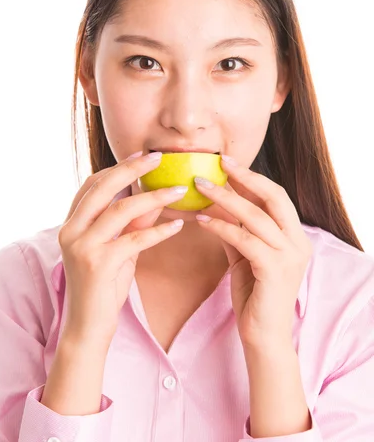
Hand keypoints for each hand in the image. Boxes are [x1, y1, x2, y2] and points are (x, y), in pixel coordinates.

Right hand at [58, 151, 186, 351]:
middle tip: (158, 157)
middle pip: (103, 188)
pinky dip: (158, 231)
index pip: (92, 184)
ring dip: (153, 197)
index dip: (117, 167)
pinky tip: (178, 226)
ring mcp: (82, 247)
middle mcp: (71, 231)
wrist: (88, 328)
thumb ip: (132, 224)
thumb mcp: (118, 249)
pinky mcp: (98, 264)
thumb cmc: (103, 287)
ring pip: (120, 210)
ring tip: (178, 191)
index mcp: (71, 223)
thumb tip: (155, 198)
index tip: (142, 156)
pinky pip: (134, 240)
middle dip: (132, 169)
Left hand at [194, 157, 312, 350]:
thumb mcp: (246, 255)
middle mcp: (298, 242)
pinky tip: (201, 220)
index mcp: (294, 236)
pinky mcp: (274, 270)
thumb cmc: (254, 295)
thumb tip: (217, 202)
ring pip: (256, 216)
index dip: (252, 177)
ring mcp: (289, 256)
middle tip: (219, 163)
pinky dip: (221, 226)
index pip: (276, 196)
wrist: (263, 337)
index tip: (228, 162)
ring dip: (225, 198)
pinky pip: (244, 239)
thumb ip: (238, 229)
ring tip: (200, 186)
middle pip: (273, 197)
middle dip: (245, 177)